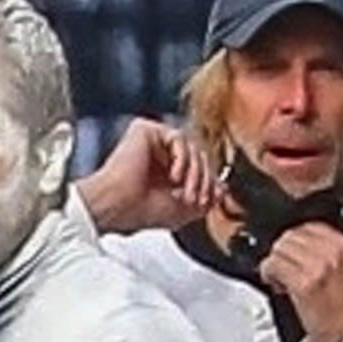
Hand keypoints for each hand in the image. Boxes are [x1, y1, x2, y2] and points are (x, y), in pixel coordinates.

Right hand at [76, 117, 216, 233]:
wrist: (119, 206)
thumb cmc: (141, 211)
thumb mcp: (183, 209)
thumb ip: (204, 198)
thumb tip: (224, 190)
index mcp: (165, 171)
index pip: (198, 168)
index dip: (209, 183)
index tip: (212, 200)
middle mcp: (159, 155)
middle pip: (198, 156)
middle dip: (203, 181)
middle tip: (198, 200)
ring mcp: (152, 141)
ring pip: (191, 147)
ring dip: (195, 174)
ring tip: (185, 194)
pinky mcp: (144, 130)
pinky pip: (178, 137)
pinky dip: (182, 159)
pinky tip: (173, 177)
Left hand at [257, 222, 342, 341]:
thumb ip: (330, 254)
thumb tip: (303, 247)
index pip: (311, 225)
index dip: (296, 239)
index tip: (292, 252)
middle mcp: (334, 252)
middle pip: (293, 234)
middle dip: (283, 251)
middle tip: (284, 269)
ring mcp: (318, 266)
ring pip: (280, 248)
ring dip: (275, 263)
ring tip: (281, 278)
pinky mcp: (303, 283)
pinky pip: (273, 265)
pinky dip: (269, 274)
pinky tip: (278, 285)